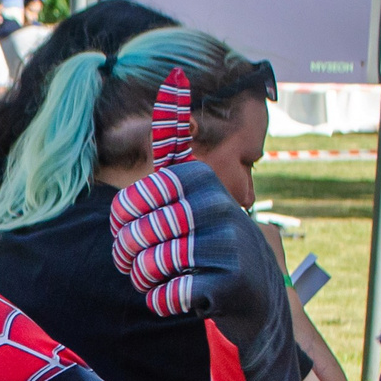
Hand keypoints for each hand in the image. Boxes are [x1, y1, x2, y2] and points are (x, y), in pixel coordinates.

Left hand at [109, 149, 282, 343]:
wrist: (258, 291)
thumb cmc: (211, 237)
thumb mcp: (196, 189)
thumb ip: (176, 146)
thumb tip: (173, 80)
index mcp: (200, 179)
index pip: (134, 197)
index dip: (122, 218)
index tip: (127, 226)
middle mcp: (215, 206)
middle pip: (138, 234)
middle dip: (126, 255)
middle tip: (133, 261)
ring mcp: (226, 244)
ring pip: (150, 265)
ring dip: (143, 279)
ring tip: (154, 278)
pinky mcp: (229, 283)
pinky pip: (169, 294)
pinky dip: (162, 300)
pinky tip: (175, 296)